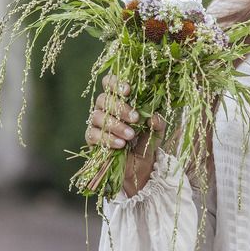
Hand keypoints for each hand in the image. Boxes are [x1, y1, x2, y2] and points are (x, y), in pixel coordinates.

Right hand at [86, 74, 171, 196]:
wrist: (137, 167)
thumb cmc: (145, 142)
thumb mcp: (156, 133)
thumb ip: (158, 123)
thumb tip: (154, 116)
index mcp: (120, 100)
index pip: (110, 83)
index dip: (116, 83)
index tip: (128, 90)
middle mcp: (105, 108)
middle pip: (103, 99)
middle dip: (120, 107)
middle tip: (135, 118)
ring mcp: (96, 123)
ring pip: (98, 116)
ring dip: (116, 125)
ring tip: (130, 135)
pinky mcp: (91, 139)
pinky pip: (93, 134)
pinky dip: (108, 138)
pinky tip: (120, 144)